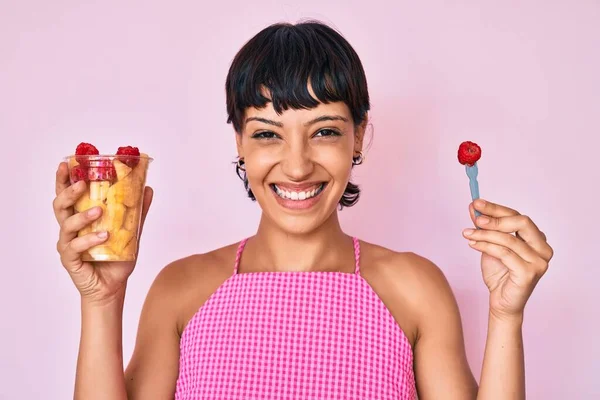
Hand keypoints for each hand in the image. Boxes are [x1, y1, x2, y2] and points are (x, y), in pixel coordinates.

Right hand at [53, 162, 153, 304]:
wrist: (113, 286)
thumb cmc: (116, 258)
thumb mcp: (132, 232)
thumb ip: (138, 211)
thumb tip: (148, 188)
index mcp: (80, 217)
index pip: (68, 194)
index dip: (64, 179)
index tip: (66, 163)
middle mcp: (70, 228)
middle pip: (60, 205)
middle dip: (68, 191)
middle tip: (82, 184)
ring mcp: (68, 244)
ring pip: (66, 224)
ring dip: (82, 215)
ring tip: (99, 211)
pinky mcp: (70, 259)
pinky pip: (75, 246)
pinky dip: (89, 240)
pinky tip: (103, 236)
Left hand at [462, 199, 553, 320]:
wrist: (501, 302)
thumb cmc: (499, 274)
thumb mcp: (490, 245)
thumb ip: (485, 227)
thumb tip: (474, 207)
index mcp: (537, 239)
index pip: (517, 216)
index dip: (496, 208)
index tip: (477, 203)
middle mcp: (543, 249)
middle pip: (521, 222)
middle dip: (496, 217)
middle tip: (476, 218)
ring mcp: (539, 262)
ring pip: (509, 239)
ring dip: (484, 234)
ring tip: (467, 233)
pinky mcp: (529, 273)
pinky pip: (504, 253)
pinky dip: (486, 246)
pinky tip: (473, 244)